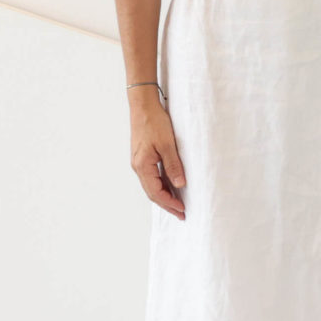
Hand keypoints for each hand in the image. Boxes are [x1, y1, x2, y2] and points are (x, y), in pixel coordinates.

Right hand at [129, 90, 186, 217]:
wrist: (143, 106)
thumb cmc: (154, 122)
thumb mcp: (168, 144)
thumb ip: (173, 165)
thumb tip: (179, 185)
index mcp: (142, 165)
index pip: (156, 192)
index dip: (169, 203)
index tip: (182, 210)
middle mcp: (138, 166)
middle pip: (152, 192)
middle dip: (167, 204)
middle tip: (182, 214)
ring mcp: (139, 162)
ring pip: (152, 185)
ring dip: (164, 196)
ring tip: (178, 205)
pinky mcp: (143, 157)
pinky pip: (152, 177)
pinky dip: (161, 185)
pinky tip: (171, 188)